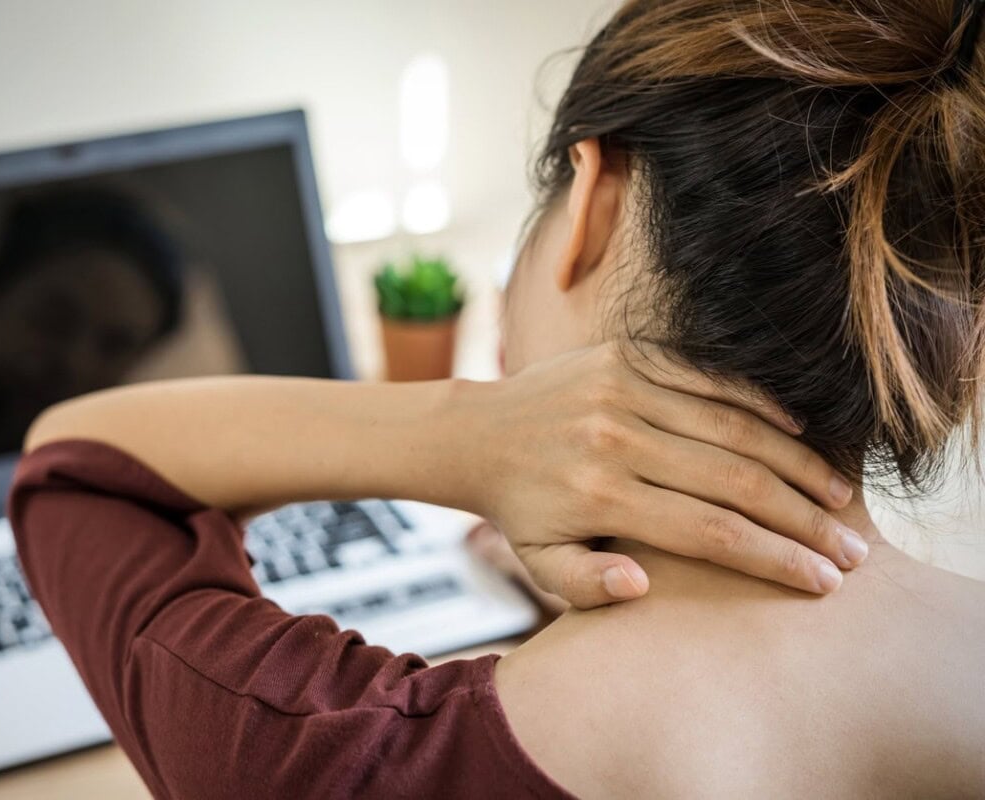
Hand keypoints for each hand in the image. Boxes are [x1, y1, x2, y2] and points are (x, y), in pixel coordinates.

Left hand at [455, 342, 864, 609]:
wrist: (477, 433)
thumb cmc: (521, 510)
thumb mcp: (540, 563)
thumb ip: (586, 587)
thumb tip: (644, 590)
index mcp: (600, 498)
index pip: (710, 533)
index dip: (775, 557)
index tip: (823, 579)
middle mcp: (616, 441)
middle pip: (734, 481)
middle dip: (803, 518)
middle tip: (851, 546)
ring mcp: (622, 391)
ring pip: (732, 427)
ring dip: (795, 463)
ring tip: (839, 496)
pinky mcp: (624, 356)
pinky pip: (707, 379)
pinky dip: (758, 404)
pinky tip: (800, 434)